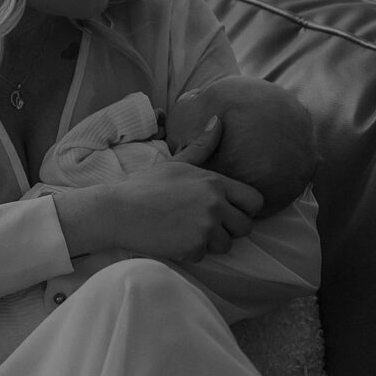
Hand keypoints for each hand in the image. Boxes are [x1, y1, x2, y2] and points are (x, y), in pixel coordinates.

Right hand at [53, 131, 262, 262]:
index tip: (230, 211)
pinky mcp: (194, 246)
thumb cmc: (146, 186)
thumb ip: (202, 146)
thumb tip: (218, 120)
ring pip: (227, 245)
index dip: (245, 209)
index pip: (255, 201)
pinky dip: (191, 253)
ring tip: (189, 231)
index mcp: (215, 182)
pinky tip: (174, 240)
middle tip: (208, 225)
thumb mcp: (177, 162)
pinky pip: (205, 255)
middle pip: (246, 227)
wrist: (119, 210)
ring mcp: (206, 226)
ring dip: (211, 243)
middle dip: (230, 229)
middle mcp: (215, 203)